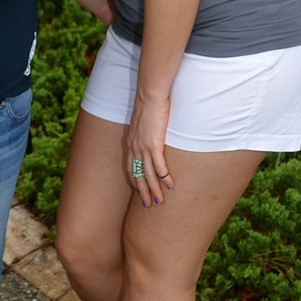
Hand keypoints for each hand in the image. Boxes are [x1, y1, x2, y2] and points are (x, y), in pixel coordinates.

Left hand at [126, 91, 173, 205]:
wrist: (150, 95)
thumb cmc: (149, 106)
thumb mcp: (143, 122)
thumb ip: (145, 132)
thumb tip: (152, 136)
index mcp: (131, 143)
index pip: (130, 168)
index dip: (135, 181)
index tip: (139, 192)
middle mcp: (135, 148)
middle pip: (138, 175)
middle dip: (143, 192)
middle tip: (148, 205)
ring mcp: (143, 147)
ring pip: (148, 174)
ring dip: (154, 189)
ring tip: (159, 202)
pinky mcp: (154, 144)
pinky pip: (159, 166)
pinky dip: (164, 177)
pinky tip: (169, 186)